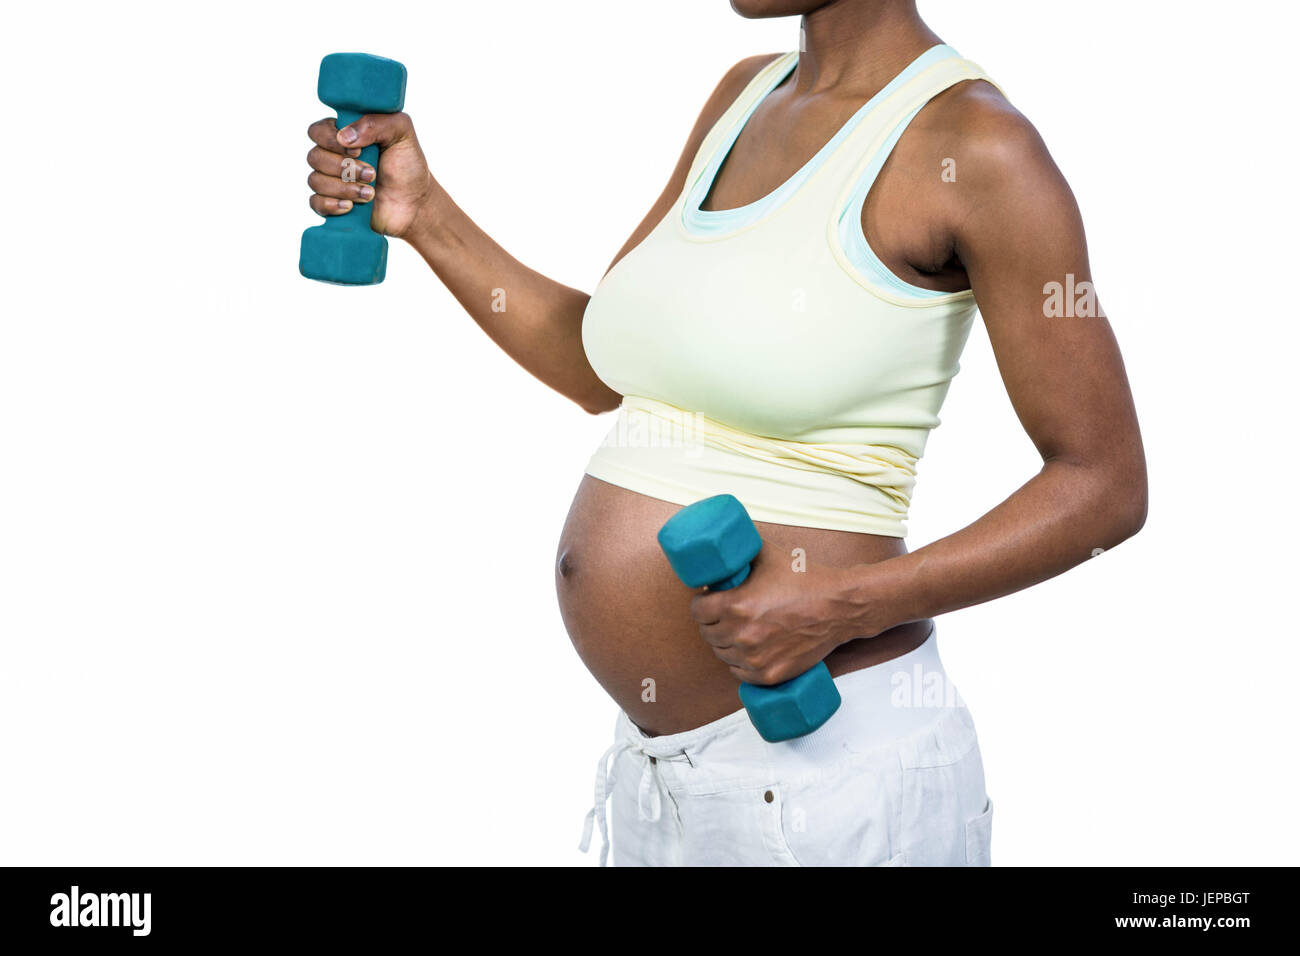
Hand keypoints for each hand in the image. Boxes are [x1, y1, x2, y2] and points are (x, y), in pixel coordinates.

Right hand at [305, 112, 436, 238]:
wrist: (416, 204)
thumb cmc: (408, 166)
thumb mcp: (401, 133)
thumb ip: (376, 123)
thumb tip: (344, 136)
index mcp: (344, 135)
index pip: (317, 131)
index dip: (331, 141)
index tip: (358, 150)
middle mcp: (333, 156)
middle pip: (314, 157)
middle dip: (343, 167)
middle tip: (372, 174)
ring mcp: (332, 182)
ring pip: (315, 181)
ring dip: (344, 188)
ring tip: (370, 194)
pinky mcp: (333, 205)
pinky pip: (316, 204)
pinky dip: (331, 205)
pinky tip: (350, 206)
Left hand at [688, 546, 879, 685]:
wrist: (839, 607)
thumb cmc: (805, 579)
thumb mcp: (768, 555)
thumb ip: (742, 550)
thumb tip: (722, 543)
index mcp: (737, 606)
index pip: (698, 611)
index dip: (701, 603)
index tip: (707, 600)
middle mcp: (743, 635)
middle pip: (707, 633)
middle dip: (711, 622)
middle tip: (722, 614)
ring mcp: (756, 658)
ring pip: (722, 654)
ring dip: (724, 643)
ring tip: (735, 630)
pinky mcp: (770, 675)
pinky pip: (739, 673)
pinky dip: (739, 663)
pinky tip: (746, 651)